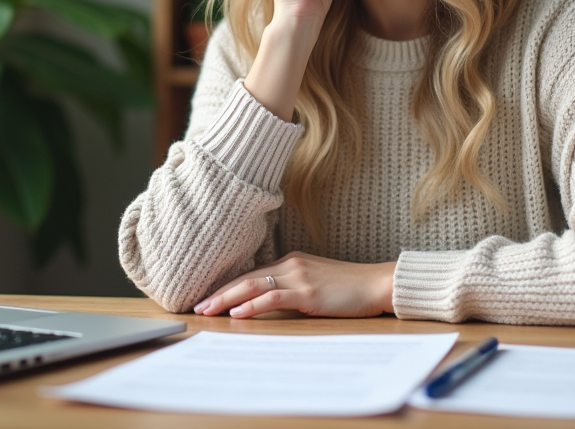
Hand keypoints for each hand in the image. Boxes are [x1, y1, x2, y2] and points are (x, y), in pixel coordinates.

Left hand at [192, 252, 395, 318]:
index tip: (209, 298)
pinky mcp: (308, 292)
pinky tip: (238, 313)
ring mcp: (299, 276)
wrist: (376, 284)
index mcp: (292, 261)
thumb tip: (269, 303)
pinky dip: (252, 304)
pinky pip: (273, 296)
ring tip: (209, 310)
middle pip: (246, 277)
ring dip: (227, 299)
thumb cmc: (349, 287)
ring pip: (253, 284)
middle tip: (198, 306)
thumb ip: (293, 288)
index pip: (251, 273)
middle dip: (219, 292)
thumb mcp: (316, 283)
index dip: (228, 286)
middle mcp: (291, 264)